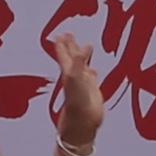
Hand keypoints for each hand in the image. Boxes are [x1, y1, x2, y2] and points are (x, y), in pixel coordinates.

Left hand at [46, 22, 104, 155]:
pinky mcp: (93, 92)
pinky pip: (92, 79)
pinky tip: (93, 70)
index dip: (63, 44)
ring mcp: (83, 84)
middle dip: (71, 46)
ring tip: (86, 46)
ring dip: (83, 57)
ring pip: (82, 67)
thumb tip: (85, 45)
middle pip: (72, 58)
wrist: (82, 122)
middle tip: (69, 33)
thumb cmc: (76, 101)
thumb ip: (79, 61)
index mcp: (68, 71)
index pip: (64, 54)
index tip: (61, 33)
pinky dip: (92, 73)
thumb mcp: (75, 77)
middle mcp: (75, 76)